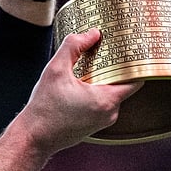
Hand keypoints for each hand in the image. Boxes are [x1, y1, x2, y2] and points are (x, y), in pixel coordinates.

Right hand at [13, 28, 142, 154]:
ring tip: (89, 67)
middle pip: (122, 85)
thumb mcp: (55, 70)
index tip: (129, 50)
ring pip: (111, 94)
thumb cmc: (44, 108)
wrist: (33, 137)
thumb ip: (73, 47)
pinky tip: (79, 84)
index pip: (136, 79)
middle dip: (114, 68)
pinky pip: (101, 104)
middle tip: (105, 52)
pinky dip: (95, 92)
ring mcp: (103, 121)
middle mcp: (110, 113)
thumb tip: (92, 33)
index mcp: (106, 100)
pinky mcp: (94, 125)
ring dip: (102, 80)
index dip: (134, 63)